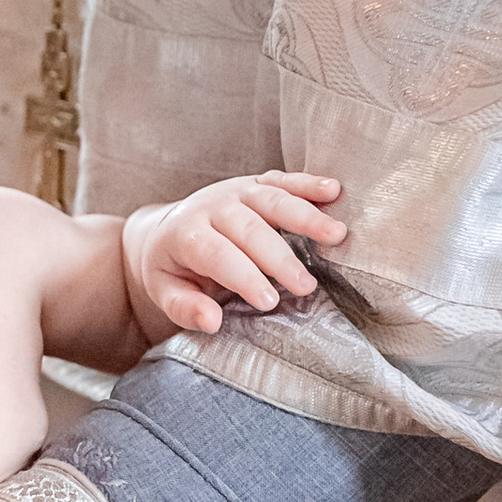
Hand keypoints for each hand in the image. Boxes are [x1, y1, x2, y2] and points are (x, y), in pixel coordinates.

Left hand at [128, 169, 348, 334]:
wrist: (167, 230)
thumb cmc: (172, 268)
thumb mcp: (165, 291)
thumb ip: (184, 308)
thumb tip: (211, 321)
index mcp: (186, 234)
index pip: (217, 254)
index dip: (243, 276)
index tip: (269, 300)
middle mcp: (211, 207)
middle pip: (249, 228)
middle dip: (279, 257)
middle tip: (306, 286)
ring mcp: (235, 191)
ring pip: (271, 199)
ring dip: (306, 216)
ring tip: (336, 235)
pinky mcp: (254, 184)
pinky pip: (282, 180)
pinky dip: (308, 184)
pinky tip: (334, 190)